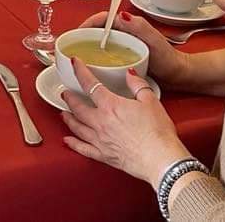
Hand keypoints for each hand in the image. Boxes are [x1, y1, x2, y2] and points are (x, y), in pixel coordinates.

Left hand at [61, 58, 192, 185]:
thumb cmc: (158, 133)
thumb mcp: (151, 101)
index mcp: (111, 106)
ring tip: (64, 113)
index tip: (75, 63)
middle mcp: (101, 123)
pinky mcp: (104, 156)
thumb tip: (130, 74)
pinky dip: (73, 144)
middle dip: (69, 98)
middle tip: (65, 93)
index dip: (80, 71)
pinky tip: (68, 140)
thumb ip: (138, 85)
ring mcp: (100, 140)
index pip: (90, 84)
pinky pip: (83, 149)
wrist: (160, 160)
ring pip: (77, 127)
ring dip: (68, 119)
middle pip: (78, 107)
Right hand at [77, 11, 190, 87]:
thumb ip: (140, 27)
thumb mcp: (154, 41)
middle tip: (73, 46)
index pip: (103, 18)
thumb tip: (121, 15)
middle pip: (98, 30)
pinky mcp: (123, 58)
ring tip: (78, 58)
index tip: (78, 32)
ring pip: (100, 43)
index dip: (88, 23)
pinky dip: (96, 59)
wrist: (177, 75)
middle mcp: (124, 33)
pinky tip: (91, 69)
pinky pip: (105, 55)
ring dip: (88, 47)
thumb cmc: (168, 58)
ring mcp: (123, 46)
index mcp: (129, 25)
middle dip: (84, 35)